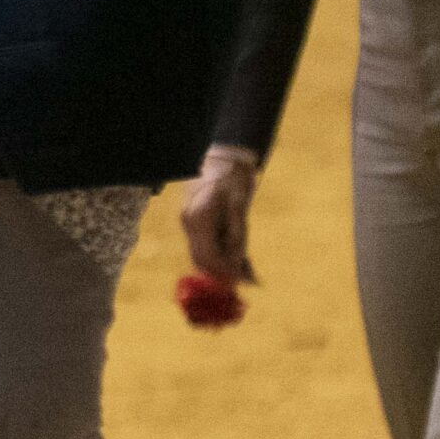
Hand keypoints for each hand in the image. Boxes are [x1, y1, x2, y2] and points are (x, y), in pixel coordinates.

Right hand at [180, 147, 259, 284]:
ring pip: (203, 254)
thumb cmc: (233, 177)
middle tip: (247, 282)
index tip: (242, 282)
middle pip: (201, 260)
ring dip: (223, 266)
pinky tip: (242, 261)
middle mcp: (189, 223)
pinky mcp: (195, 221)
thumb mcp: (240, 205)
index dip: (224, 272)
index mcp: (199, 219)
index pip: (207, 257)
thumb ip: (237, 235)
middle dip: (222, 274)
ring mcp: (190, 222)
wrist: (222, 156)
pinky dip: (222, 254)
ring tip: (249, 274)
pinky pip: (206, 244)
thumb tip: (238, 265)